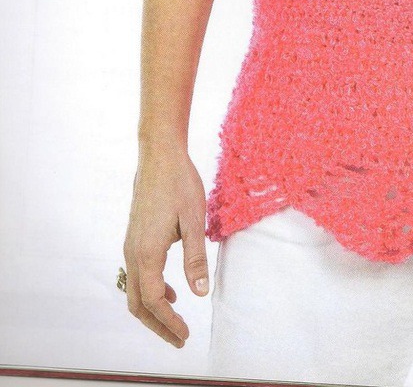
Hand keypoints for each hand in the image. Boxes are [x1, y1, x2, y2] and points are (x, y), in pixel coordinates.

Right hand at [122, 144, 209, 348]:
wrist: (159, 156)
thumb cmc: (179, 184)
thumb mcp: (194, 220)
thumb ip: (195, 258)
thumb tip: (200, 293)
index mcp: (147, 253)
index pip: (155, 300)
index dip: (169, 322)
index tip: (185, 335)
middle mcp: (133, 253)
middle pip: (139, 303)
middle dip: (158, 325)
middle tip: (179, 339)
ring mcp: (131, 244)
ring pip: (135, 290)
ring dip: (153, 309)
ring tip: (175, 322)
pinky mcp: (134, 237)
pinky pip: (137, 274)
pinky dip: (151, 291)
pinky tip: (172, 290)